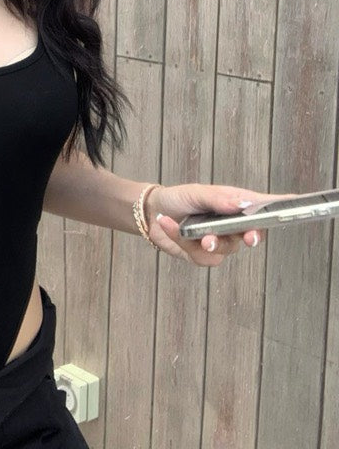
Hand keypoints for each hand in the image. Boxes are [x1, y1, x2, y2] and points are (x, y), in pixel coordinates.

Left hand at [144, 183, 295, 265]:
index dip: (280, 208)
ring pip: (223, 249)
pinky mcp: (203, 255)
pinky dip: (182, 240)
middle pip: (252, 235)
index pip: (262, 208)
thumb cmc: (179, 198)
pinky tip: (168, 225)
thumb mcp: (197, 192)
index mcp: (235, 206)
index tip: (295, 204)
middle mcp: (232, 226)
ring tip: (193, 231)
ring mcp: (220, 242)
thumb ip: (218, 199)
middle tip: (249, 236)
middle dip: (251, 236)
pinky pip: (201, 256)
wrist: (152, 212)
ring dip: (207, 240)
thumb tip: (242, 204)